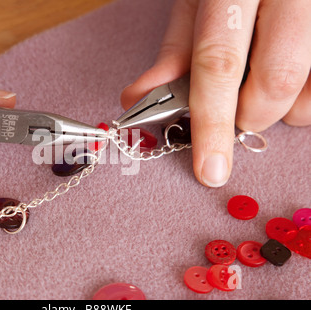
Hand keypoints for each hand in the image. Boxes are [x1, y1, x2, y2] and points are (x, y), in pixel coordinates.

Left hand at [121, 0, 309, 186]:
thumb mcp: (196, 2)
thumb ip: (176, 50)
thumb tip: (139, 99)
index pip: (219, 61)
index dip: (212, 122)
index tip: (210, 170)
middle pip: (275, 80)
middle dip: (250, 114)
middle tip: (237, 107)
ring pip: (309, 95)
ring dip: (283, 107)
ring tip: (266, 81)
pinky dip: (304, 99)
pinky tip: (292, 78)